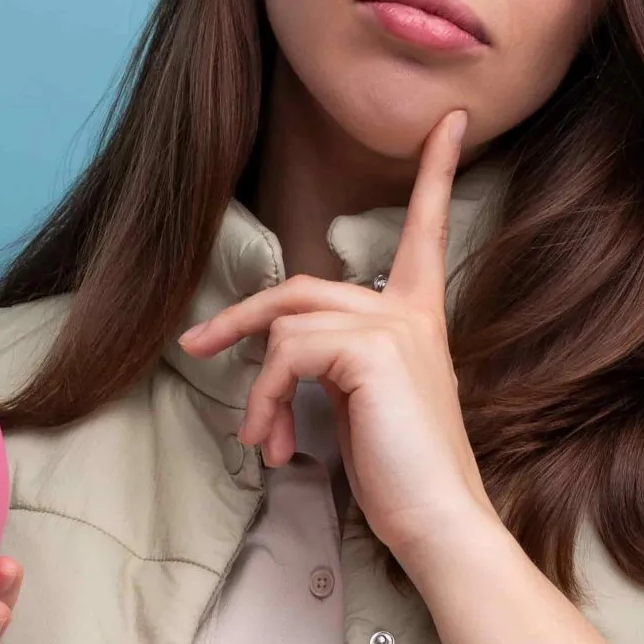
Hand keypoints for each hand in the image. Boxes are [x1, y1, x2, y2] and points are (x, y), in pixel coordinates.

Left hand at [178, 108, 494, 568]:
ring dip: (256, 388)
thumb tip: (279, 355)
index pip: (429, 231)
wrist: (437, 522)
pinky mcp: (370, 348)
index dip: (437, 173)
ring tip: (258, 439)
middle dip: (241, 317)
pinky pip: (285, 355)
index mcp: (420, 320)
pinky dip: (264, 400)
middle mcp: (412, 313)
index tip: (449, 121)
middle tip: (194, 346)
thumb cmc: (402, 477)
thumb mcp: (364, 407)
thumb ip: (336, 364)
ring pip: (285, 323)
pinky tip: (273, 444)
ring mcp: (393, 326)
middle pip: (303, 285)